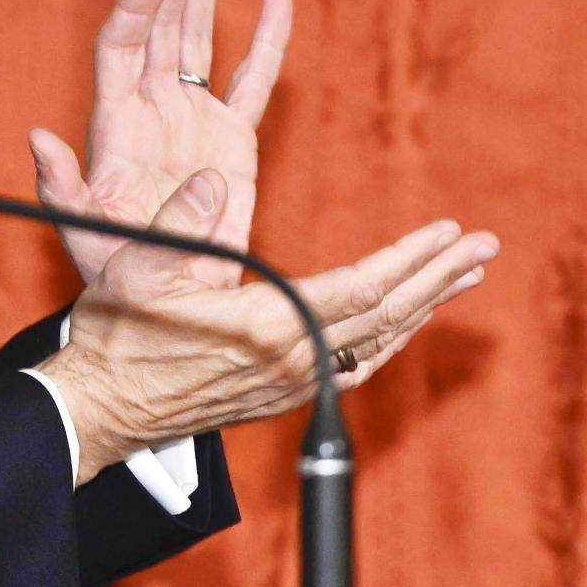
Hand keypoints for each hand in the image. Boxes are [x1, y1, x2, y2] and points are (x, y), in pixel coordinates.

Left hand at [31, 0, 292, 285]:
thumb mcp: (83, 237)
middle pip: (161, 26)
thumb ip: (62, 190)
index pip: (125, 44)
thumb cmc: (118, 278)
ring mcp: (191, 120)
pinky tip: (276, 2)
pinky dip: (265, 44)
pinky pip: (250, 83)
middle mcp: (151, 111)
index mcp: (116, 126)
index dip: (140, 2)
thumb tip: (39, 138)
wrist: (164, 305)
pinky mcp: (230, 141)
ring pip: (198, 41)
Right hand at [43, 171, 500, 475]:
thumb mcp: (138, 266)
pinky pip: (357, 365)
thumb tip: (213, 177)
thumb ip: (184, 219)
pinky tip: (406, 319)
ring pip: (380, 343)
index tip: (452, 231)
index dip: (413, 258)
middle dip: (441, 278)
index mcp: (268, 327)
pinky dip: (391, 337)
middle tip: (486, 248)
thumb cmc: (116, 335)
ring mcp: (292, 383)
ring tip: (463, 276)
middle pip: (388, 316)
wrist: (100, 409)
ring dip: (426, 307)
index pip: (364, 287)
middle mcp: (293, 361)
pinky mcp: (284, 395)